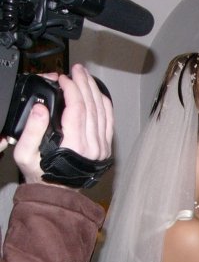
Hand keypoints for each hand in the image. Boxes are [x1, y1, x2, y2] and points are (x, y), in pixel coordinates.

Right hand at [12, 64, 113, 184]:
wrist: (58, 192)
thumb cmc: (41, 173)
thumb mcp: (25, 154)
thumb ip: (31, 130)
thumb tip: (41, 108)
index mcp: (73, 145)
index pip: (77, 108)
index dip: (71, 89)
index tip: (63, 78)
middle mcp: (92, 146)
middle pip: (91, 106)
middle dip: (84, 84)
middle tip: (77, 69)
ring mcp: (101, 148)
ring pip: (103, 112)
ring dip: (94, 91)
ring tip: (86, 76)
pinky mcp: (105, 148)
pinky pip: (109, 123)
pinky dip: (105, 105)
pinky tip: (99, 94)